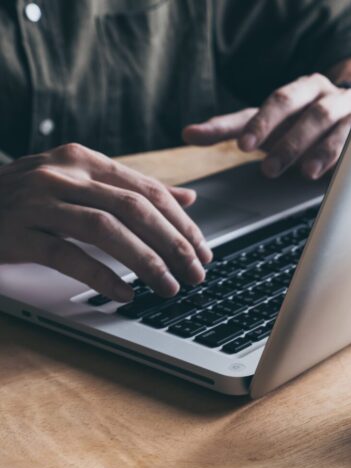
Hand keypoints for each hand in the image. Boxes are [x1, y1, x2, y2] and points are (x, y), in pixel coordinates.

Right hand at [0, 144, 212, 300]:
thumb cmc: (24, 200)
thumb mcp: (78, 185)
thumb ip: (130, 190)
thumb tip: (188, 198)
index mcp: (82, 161)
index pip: (147, 190)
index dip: (182, 222)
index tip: (203, 249)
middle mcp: (61, 175)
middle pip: (133, 208)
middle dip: (173, 243)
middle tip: (196, 272)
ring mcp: (36, 201)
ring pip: (105, 229)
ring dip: (146, 261)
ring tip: (169, 287)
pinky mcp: (15, 232)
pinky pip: (67, 256)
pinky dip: (101, 276)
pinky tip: (125, 294)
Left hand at [183, 73, 350, 179]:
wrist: (346, 115)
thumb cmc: (296, 121)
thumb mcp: (263, 122)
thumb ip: (228, 128)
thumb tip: (187, 134)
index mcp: (303, 88)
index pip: (282, 100)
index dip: (263, 122)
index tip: (243, 146)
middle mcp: (330, 97)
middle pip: (312, 113)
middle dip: (290, 141)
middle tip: (268, 168)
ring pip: (338, 129)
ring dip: (319, 151)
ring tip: (303, 173)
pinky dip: (342, 161)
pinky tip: (328, 176)